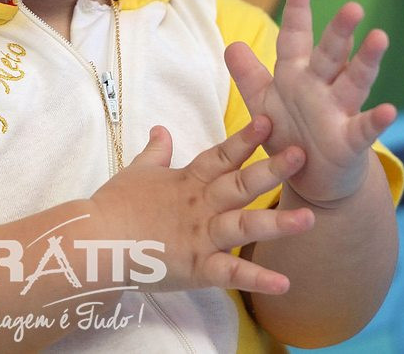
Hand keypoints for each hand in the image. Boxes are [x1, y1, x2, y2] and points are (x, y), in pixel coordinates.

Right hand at [88, 117, 313, 295]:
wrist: (94, 241)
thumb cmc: (114, 205)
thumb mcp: (137, 171)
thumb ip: (156, 152)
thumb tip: (160, 129)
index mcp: (188, 181)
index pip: (221, 155)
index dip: (245, 138)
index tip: (270, 120)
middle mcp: (200, 206)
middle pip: (240, 184)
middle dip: (272, 169)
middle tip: (302, 154)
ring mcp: (200, 236)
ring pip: (243, 226)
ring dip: (276, 223)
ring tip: (309, 219)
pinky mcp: (196, 268)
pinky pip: (230, 275)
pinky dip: (256, 280)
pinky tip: (284, 283)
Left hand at [226, 0, 396, 206]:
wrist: (310, 179)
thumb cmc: (288, 134)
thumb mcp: (263, 104)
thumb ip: (248, 75)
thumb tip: (231, 43)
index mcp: (296, 75)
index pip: (296, 36)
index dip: (298, 9)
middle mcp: (320, 87)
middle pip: (330, 54)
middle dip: (339, 30)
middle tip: (352, 5)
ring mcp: (338, 112)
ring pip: (353, 81)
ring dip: (367, 61)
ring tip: (380, 37)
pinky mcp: (350, 142)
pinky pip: (363, 129)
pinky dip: (376, 120)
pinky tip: (388, 110)